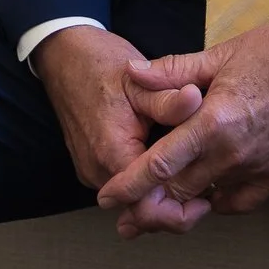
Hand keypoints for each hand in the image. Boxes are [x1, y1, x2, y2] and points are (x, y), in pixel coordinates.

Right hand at [28, 25, 202, 213]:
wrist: (63, 55)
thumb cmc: (100, 64)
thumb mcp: (139, 80)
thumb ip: (168, 99)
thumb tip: (197, 99)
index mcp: (111, 153)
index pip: (146, 207)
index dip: (178, 213)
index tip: (205, 201)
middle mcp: (96, 170)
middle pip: (139, 211)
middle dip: (173, 208)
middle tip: (205, 194)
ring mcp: (90, 170)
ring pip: (129, 202)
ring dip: (158, 197)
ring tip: (189, 180)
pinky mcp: (89, 165)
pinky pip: (120, 187)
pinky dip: (143, 186)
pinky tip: (166, 169)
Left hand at [95, 19, 268, 237]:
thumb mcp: (220, 54)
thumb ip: (172, 70)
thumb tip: (133, 74)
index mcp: (215, 122)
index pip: (160, 164)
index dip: (129, 185)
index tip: (106, 198)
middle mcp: (233, 154)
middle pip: (178, 191)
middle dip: (147, 202)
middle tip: (123, 209)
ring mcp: (256, 170)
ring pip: (205, 200)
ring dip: (178, 204)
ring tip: (154, 208)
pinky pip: (236, 203)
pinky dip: (215, 200)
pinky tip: (202, 191)